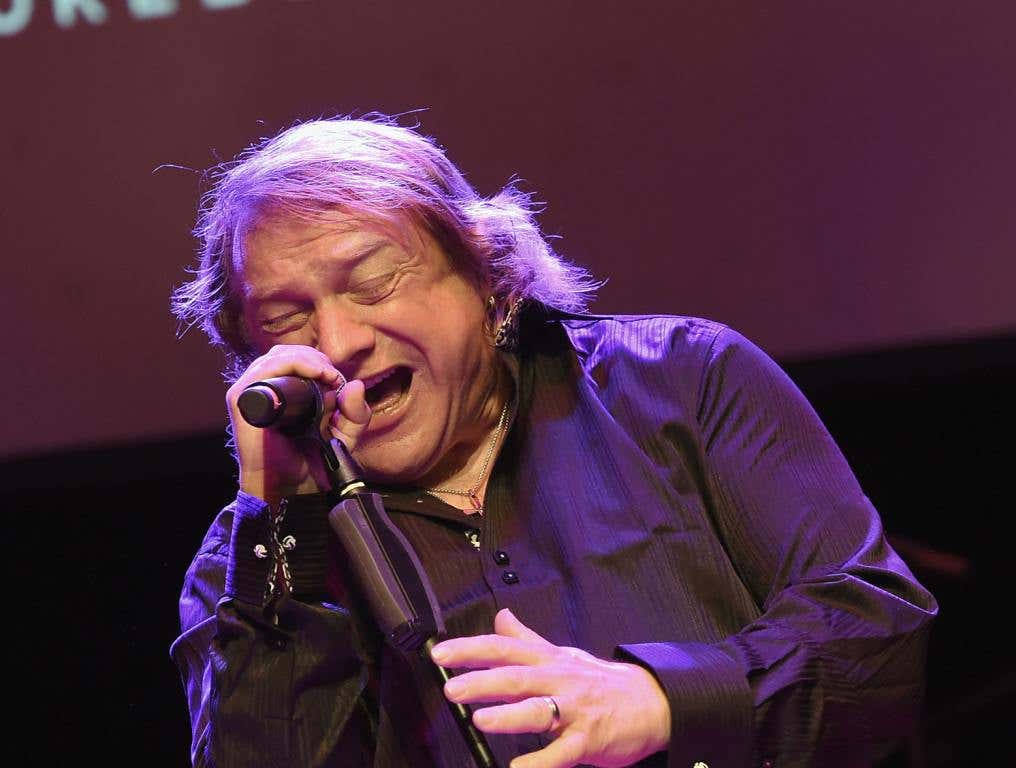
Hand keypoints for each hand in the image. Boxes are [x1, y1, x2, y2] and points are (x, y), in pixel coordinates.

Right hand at [227, 344, 370, 503]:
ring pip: (278, 356)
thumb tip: (355, 385)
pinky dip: (291, 364)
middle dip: (315, 358)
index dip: (319, 361)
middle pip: (288, 352)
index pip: (297, 358)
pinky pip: (264, 369)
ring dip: (307, 359)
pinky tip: (314, 374)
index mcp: (283, 391)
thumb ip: (355, 413)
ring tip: (327, 374)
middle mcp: (265, 388)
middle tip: (333, 376)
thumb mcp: (344, 436)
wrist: (289, 486)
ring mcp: (251, 392)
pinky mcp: (242, 400)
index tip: (337, 379)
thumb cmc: (311, 461)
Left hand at [430, 609, 670, 767]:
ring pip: (538, 711)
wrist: (649, 702)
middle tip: (452, 689)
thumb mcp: (560, 653)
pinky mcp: (587, 740)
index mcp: (547, 660)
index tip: (440, 654)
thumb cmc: (598, 681)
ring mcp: (573, 711)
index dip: (470, 649)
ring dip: (509, 716)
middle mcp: (557, 681)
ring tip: (481, 720)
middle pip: (516, 678)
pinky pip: (561, 753)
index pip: (503, 648)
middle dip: (482, 682)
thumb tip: (500, 617)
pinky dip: (540, 762)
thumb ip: (526, 638)